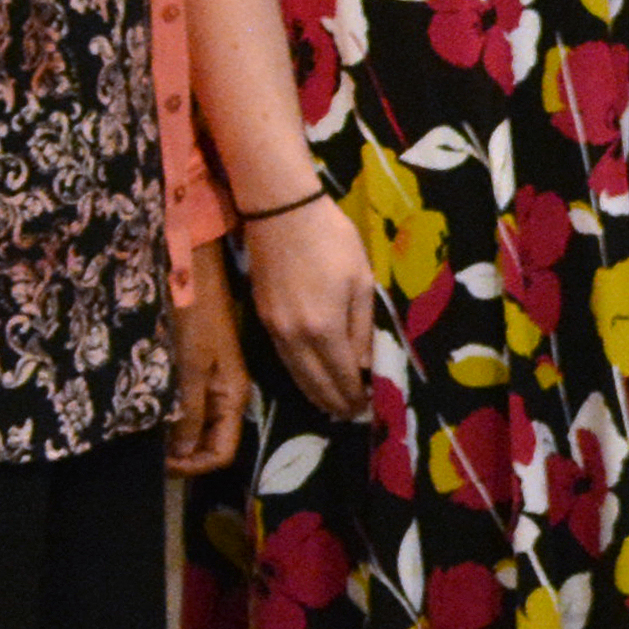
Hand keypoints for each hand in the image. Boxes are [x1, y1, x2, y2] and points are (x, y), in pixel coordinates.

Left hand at [164, 246, 248, 477]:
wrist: (188, 264)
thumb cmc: (191, 314)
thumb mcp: (189, 367)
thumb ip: (188, 413)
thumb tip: (182, 456)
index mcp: (233, 397)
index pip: (220, 454)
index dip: (191, 466)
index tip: (157, 461)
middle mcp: (225, 393)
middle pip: (207, 442)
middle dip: (178, 452)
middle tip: (143, 448)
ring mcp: (210, 379)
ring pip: (193, 423)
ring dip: (169, 432)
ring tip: (139, 427)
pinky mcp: (194, 364)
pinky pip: (183, 402)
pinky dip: (164, 411)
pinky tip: (142, 404)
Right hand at [240, 191, 382, 414]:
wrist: (281, 213)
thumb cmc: (332, 241)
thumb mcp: (361, 281)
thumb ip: (362, 327)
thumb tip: (364, 364)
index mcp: (324, 328)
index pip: (340, 375)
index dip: (353, 394)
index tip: (366, 408)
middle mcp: (294, 337)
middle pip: (314, 382)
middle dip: (334, 401)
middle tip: (351, 415)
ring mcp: (274, 329)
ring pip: (295, 373)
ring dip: (314, 393)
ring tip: (332, 405)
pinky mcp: (262, 318)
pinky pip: (283, 358)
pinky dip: (298, 374)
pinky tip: (308, 378)